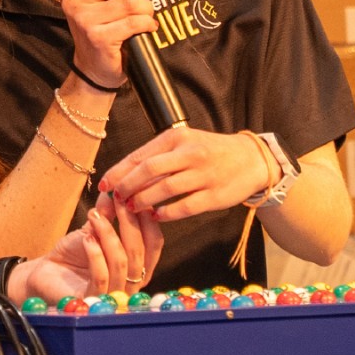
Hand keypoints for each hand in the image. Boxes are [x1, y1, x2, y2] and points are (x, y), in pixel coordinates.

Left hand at [10, 195, 161, 302]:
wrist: (46, 271)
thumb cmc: (73, 253)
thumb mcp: (93, 228)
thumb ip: (107, 213)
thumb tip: (116, 189)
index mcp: (138, 267)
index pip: (154, 244)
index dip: (147, 220)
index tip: (134, 196)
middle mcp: (131, 284)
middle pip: (140, 253)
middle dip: (129, 223)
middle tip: (117, 201)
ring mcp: (113, 296)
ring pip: (121, 263)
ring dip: (109, 235)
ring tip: (94, 216)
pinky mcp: (93, 301)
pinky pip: (101, 277)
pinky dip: (95, 254)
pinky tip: (86, 239)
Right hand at [55, 0, 155, 88]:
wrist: (94, 67)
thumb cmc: (101, 27)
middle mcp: (72, 1)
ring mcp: (83, 20)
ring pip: (130, 2)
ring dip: (146, 8)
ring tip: (144, 15)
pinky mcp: (98, 37)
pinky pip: (134, 22)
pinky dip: (148, 23)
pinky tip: (147, 27)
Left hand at [100, 128, 271, 222]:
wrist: (250, 159)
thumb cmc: (210, 151)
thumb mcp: (184, 143)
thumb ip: (157, 155)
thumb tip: (123, 173)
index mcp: (177, 138)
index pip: (140, 155)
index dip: (119, 172)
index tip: (103, 185)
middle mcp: (190, 153)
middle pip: (149, 170)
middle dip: (127, 186)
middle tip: (115, 199)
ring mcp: (204, 174)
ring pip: (164, 189)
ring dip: (143, 201)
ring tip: (132, 208)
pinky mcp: (214, 195)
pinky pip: (184, 207)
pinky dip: (166, 213)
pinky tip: (155, 216)